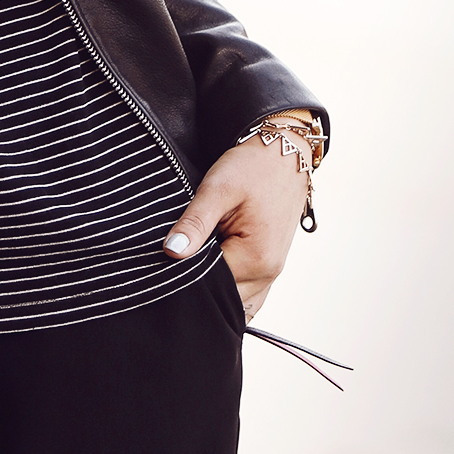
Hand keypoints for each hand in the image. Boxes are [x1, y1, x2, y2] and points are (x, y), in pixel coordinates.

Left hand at [162, 131, 309, 319]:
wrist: (284, 154)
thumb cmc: (254, 168)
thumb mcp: (218, 189)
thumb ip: (194, 223)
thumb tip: (171, 252)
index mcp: (256, 258)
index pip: (209, 284)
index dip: (184, 273)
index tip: (169, 256)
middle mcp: (268, 273)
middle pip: (223, 297)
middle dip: (199, 284)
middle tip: (177, 258)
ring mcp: (271, 273)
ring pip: (235, 299)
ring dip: (214, 287)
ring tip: (195, 260)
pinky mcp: (268, 266)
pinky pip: (246, 291)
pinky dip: (228, 286)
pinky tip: (211, 268)